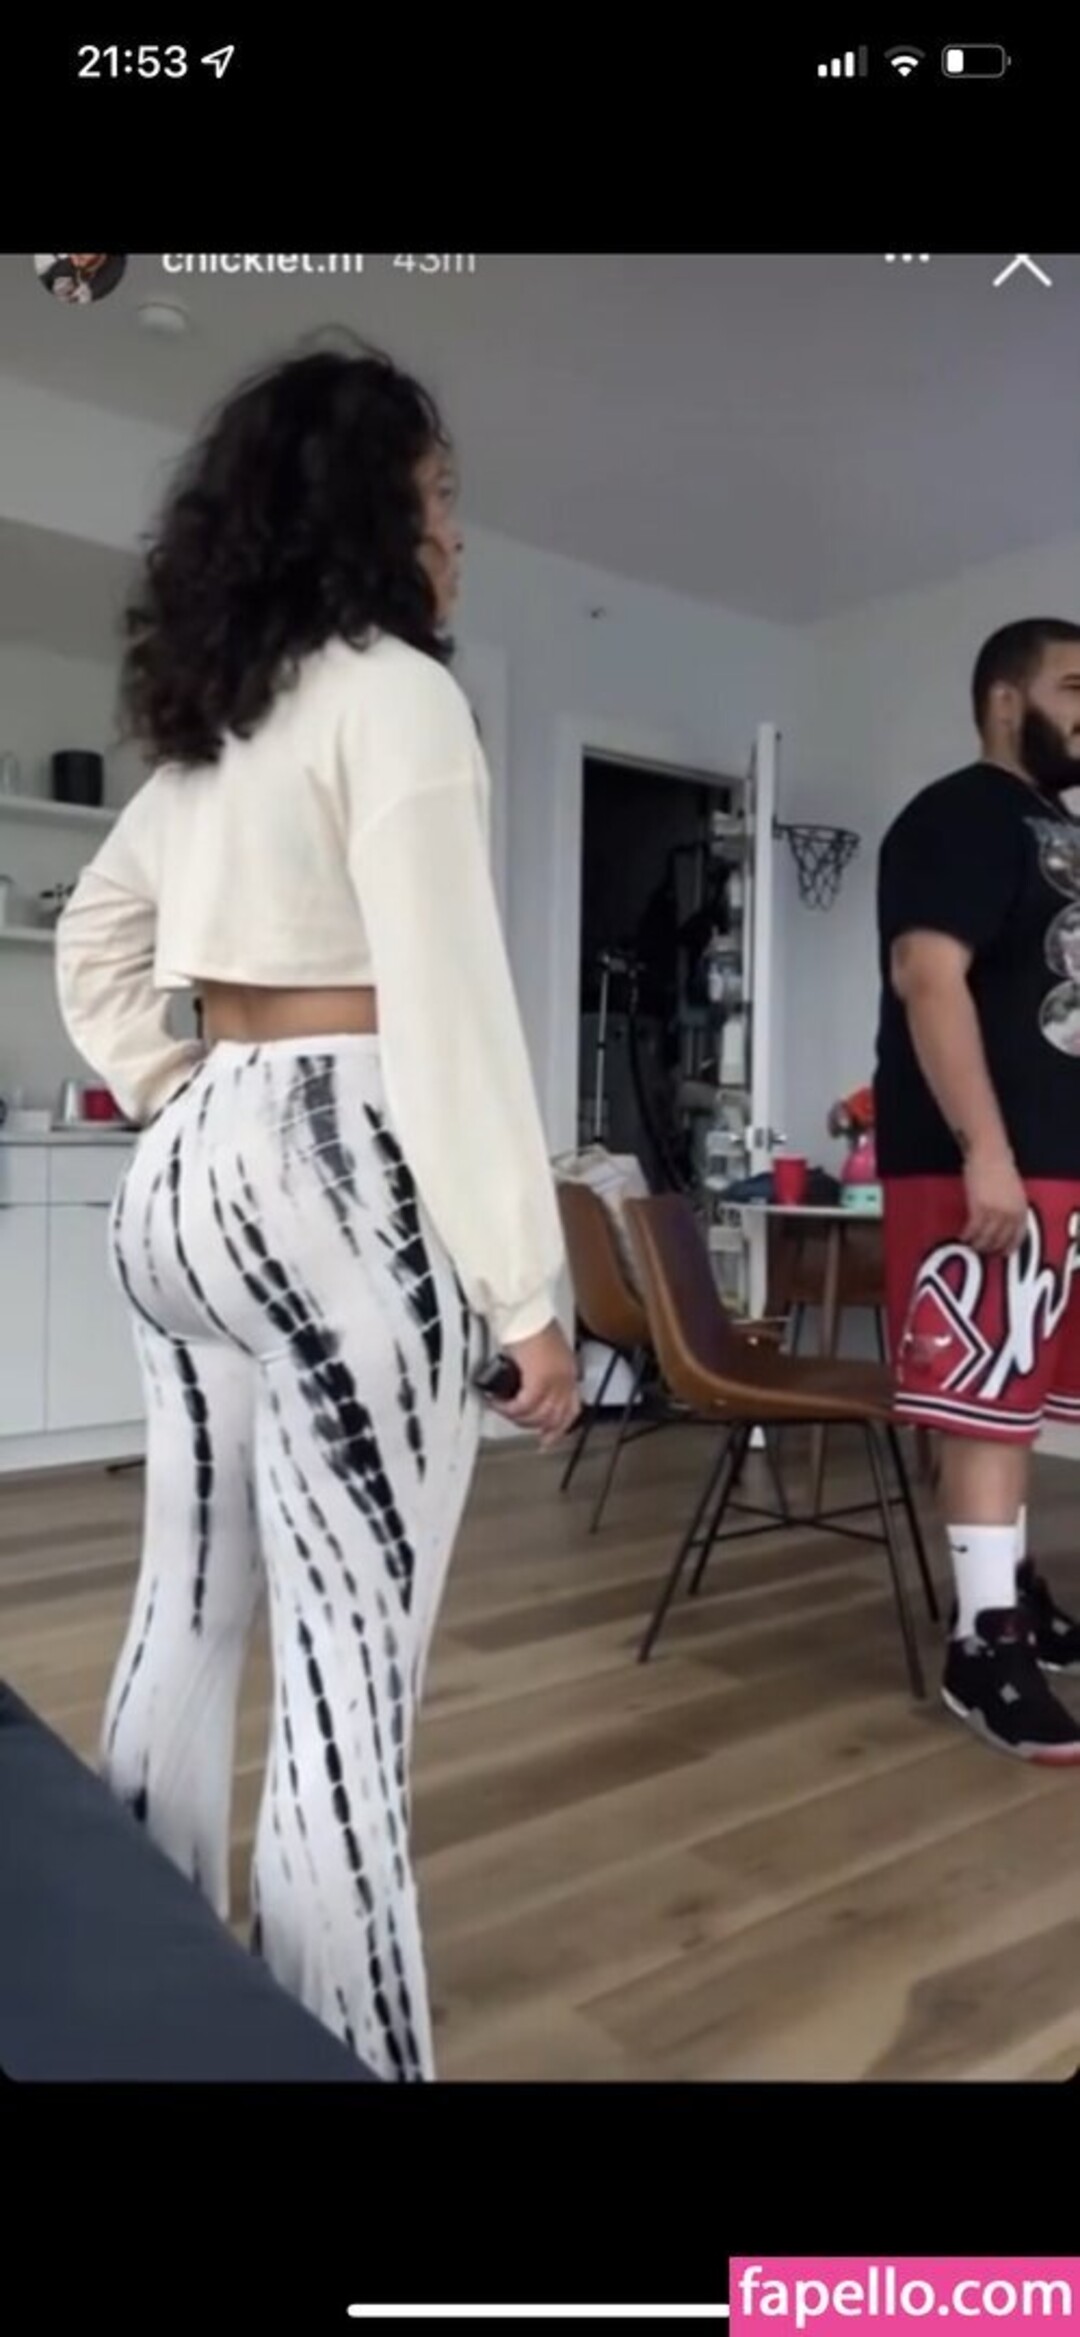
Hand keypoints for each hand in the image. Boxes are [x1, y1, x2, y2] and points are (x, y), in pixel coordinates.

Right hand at [495, 1321, 580, 1447]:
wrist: (526, 1312)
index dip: (558, 1429)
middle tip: (514, 1422)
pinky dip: (510, 1409)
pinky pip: (524, 1406)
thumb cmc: (531, 1323)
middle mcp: (566, 1379)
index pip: (571, 1409)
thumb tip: (527, 1384)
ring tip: (502, 1410)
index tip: (546, 1440)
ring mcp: (555, 1381)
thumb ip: (543, 1370)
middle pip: (554, 1417)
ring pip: (538, 1415)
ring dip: (518, 1418)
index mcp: (569, 1371)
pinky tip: (499, 1403)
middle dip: (533, 1425)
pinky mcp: (539, 1380)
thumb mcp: (544, 1350)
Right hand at [962, 1140, 1027, 1254]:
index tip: (1001, 1254)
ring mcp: (996, 1212)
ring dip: (977, 1244)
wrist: (989, 1153)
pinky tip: (962, 1236)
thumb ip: (1011, 1207)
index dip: (1009, 1247)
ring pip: (986, 1237)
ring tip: (970, 1245)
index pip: (1018, 1236)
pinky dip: (967, 1235)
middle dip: (990, 1248)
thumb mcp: (1013, 1190)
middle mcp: (1011, 1213)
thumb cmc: (999, 1167)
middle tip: (981, 1251)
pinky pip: (973, 1229)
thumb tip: (1003, 1223)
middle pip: (1000, 1240)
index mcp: (1021, 1209)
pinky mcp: (980, 1208)